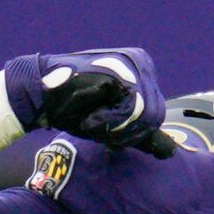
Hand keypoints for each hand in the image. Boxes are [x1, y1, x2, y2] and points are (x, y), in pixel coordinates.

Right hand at [0, 50, 173, 155]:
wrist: (41, 95)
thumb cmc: (76, 109)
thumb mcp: (115, 123)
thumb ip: (142, 133)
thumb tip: (172, 150)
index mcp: (144, 72)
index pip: (157, 116)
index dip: (132, 133)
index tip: (106, 128)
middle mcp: (142, 63)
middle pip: (155, 117)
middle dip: (126, 133)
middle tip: (98, 126)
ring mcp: (133, 63)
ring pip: (145, 116)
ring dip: (117, 129)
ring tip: (93, 120)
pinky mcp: (121, 69)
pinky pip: (133, 110)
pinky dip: (110, 122)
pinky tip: (91, 115)